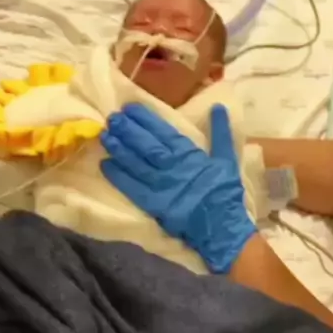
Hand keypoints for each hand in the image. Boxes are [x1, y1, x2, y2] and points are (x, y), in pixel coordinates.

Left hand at [100, 103, 256, 273]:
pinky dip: (118, 176)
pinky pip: (132, 188)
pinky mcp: (153, 204)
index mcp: (189, 155)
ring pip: (136, 163)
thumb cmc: (224, 192)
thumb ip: (221, 132)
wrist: (221, 226)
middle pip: (145, 145)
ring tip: (105, 135)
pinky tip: (105, 164)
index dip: (146, 119)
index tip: (130, 108)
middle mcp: (172, 167)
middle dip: (128, 130)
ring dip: (119, 149)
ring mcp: (161, 186)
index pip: (163, 132)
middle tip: (112, 117)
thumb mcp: (227, 159)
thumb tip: (218, 106)